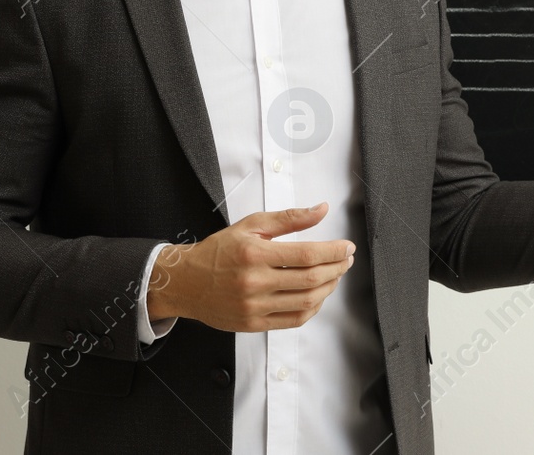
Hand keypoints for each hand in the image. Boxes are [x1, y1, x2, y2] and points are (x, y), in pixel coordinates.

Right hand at [148, 202, 354, 331]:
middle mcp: (255, 282)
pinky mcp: (253, 323)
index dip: (333, 251)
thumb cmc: (219, 251)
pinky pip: (293, 320)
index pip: (306, 255)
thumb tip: (321, 210)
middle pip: (310, 279)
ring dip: (328, 288)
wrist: (186, 282)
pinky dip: (312, 308)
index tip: (347, 247)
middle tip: (346, 260)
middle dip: (336, 268)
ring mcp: (254, 306)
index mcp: (255, 254)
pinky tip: (318, 295)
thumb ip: (289, 218)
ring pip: (305, 302)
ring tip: (335, 275)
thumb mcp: (251, 225)